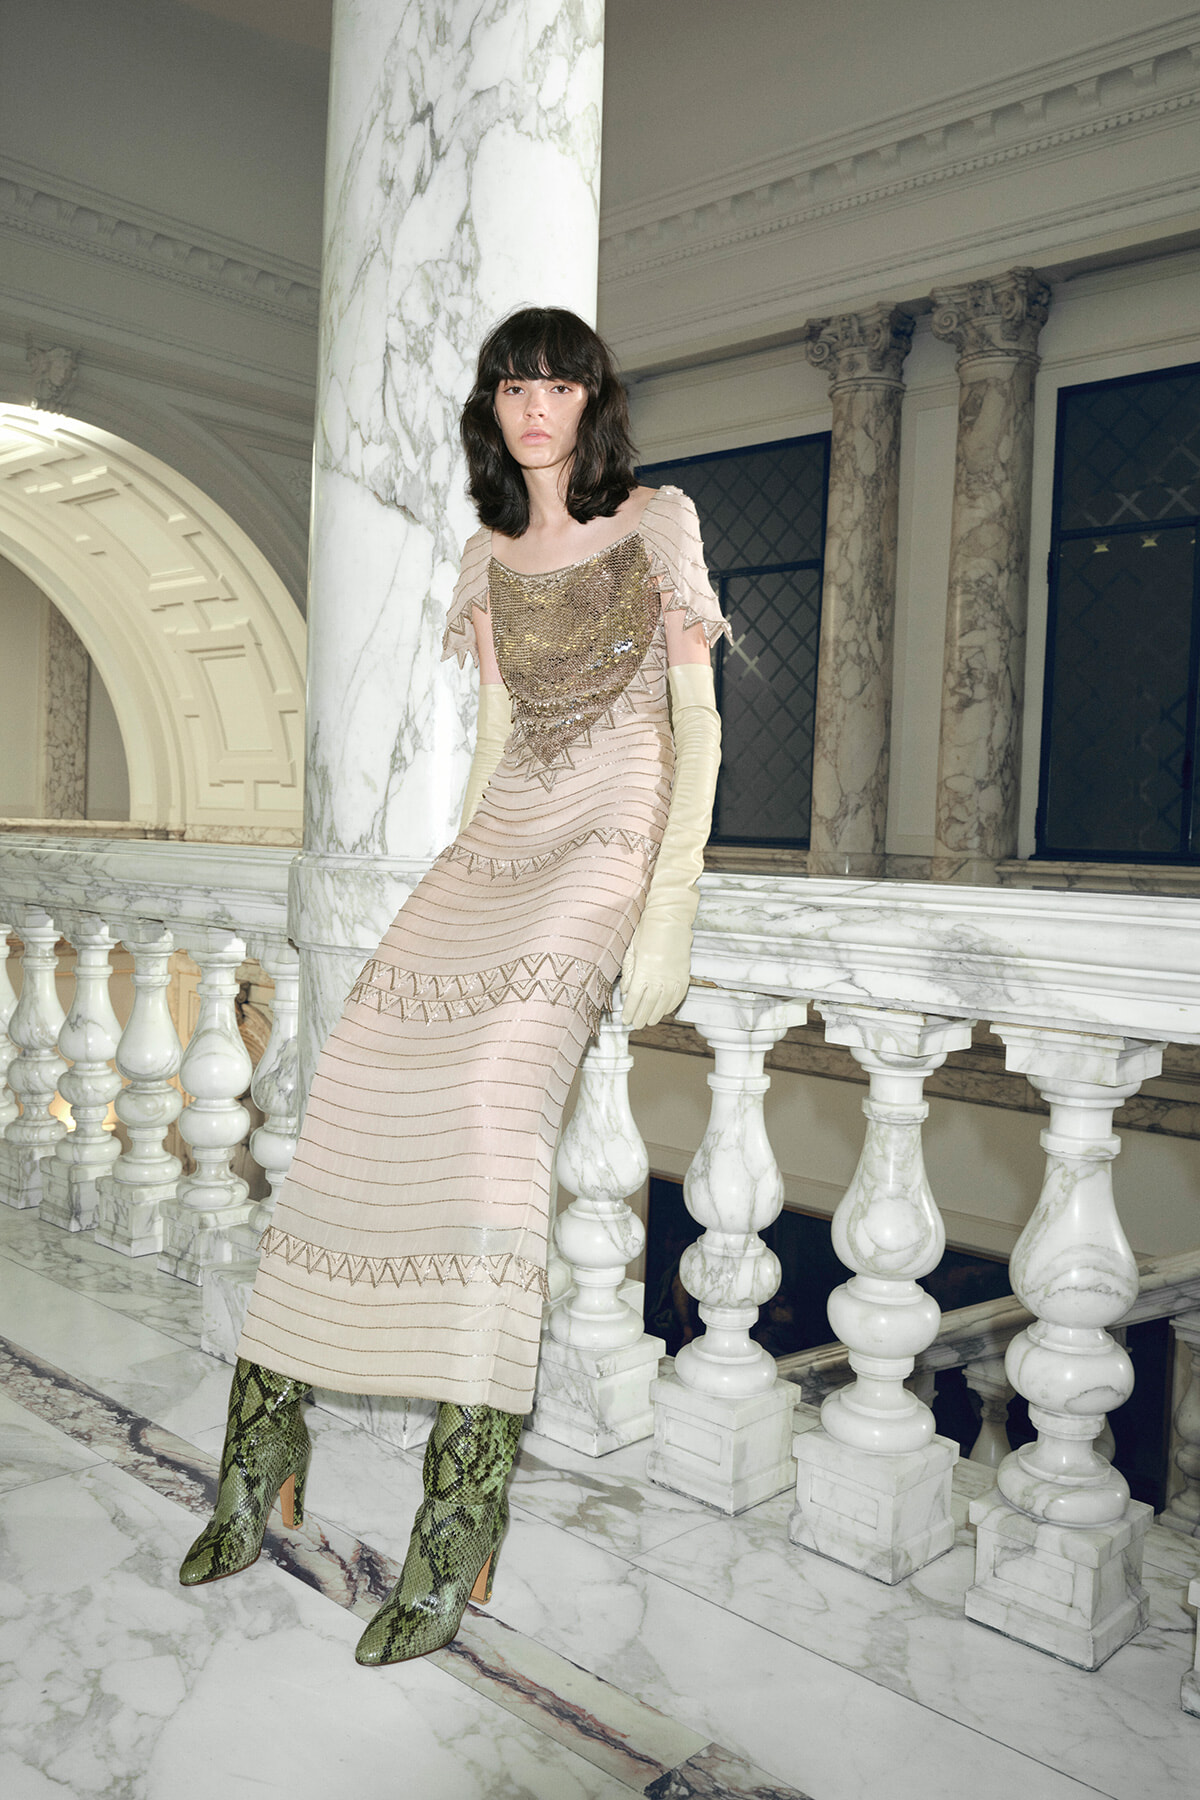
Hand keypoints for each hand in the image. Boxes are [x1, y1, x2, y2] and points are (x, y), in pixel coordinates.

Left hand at [620, 910, 691, 1031]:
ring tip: (649, 1021)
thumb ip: (629, 973)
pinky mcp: (684, 976)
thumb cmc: (648, 931)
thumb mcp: (632, 951)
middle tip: (636, 1025)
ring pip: (664, 1005)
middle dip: (641, 1017)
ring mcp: (673, 979)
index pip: (635, 1000)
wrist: (671, 919)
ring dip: (656, 1015)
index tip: (626, 1019)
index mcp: (643, 973)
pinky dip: (670, 1006)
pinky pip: (678, 997)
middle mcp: (659, 979)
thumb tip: (627, 991)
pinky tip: (665, 1010)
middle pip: (649, 1006)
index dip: (630, 1012)